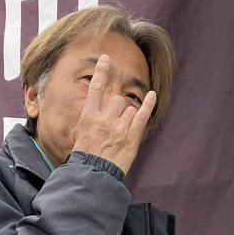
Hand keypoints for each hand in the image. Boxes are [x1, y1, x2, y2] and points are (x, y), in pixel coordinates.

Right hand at [72, 55, 155, 174]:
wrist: (94, 175)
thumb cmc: (86, 157)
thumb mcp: (81, 134)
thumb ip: (92, 118)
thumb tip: (101, 108)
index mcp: (89, 116)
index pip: (96, 88)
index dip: (102, 72)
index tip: (106, 58)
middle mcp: (105, 119)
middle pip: (117, 100)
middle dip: (118, 109)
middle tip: (113, 125)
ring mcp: (119, 128)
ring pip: (129, 109)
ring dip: (128, 117)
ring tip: (120, 133)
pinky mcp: (132, 137)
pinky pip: (142, 115)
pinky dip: (148, 104)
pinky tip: (152, 95)